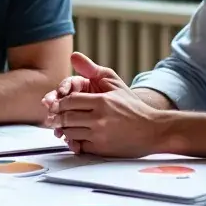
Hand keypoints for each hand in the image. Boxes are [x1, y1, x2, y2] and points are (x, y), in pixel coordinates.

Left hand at [44, 54, 167, 156]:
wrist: (152, 130)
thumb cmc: (132, 106)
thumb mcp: (115, 83)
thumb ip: (93, 70)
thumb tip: (73, 56)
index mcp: (102, 101)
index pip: (69, 101)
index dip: (59, 103)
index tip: (55, 104)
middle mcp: (100, 119)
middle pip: (66, 118)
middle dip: (56, 117)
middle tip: (52, 117)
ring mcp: (100, 136)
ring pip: (70, 132)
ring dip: (63, 130)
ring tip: (62, 126)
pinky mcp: (102, 149)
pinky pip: (79, 146)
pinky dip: (73, 142)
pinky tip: (75, 137)